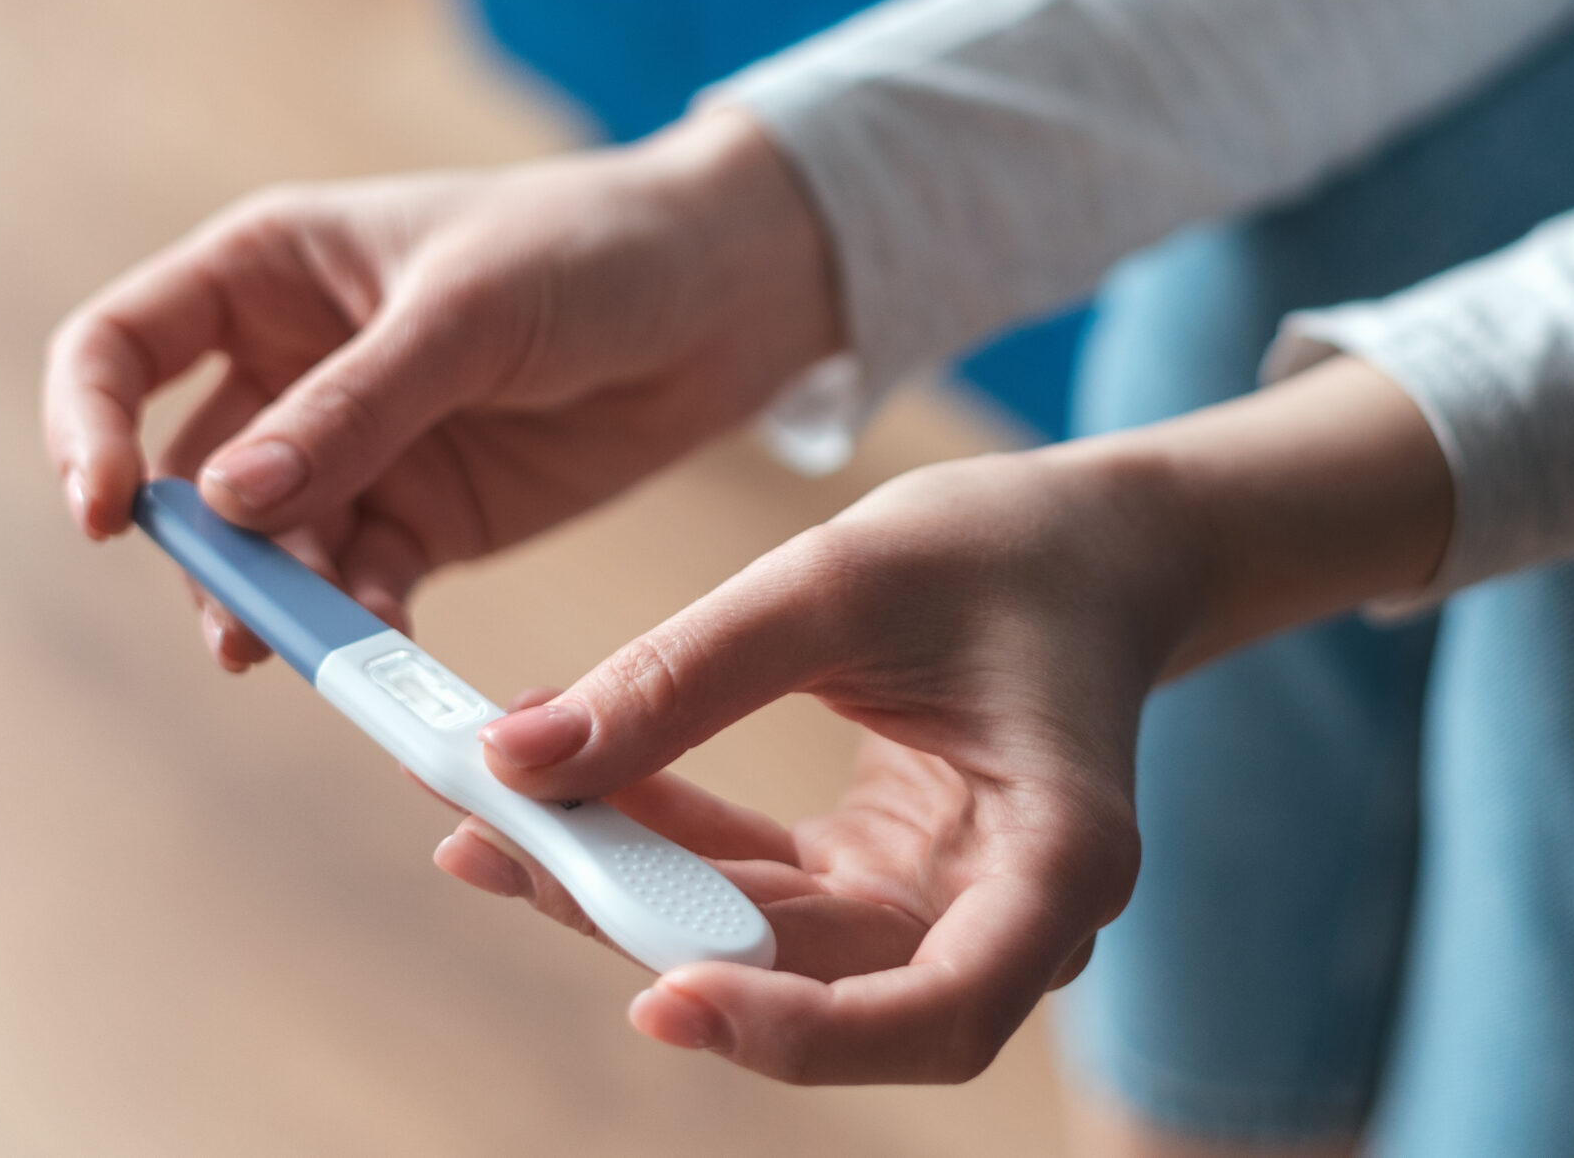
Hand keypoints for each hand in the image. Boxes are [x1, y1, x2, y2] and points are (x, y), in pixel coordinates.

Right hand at [41, 108, 838, 663]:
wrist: (734, 294)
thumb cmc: (595, 248)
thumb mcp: (472, 310)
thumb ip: (355, 404)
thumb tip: (229, 501)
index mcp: (268, 269)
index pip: (119, 347)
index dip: (88, 426)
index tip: (109, 510)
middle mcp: (292, 362)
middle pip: (191, 476)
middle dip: (204, 554)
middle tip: (238, 626)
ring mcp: (357, 448)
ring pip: (270, 548)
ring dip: (277, 603)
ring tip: (308, 651)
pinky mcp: (427, 517)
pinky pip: (360, 582)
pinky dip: (359, 619)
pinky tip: (385, 648)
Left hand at [434, 358, 1452, 1083]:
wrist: (1088, 540)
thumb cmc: (1010, 547)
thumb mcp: (848, 579)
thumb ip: (689, 674)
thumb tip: (517, 759)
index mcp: (1059, 860)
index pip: (941, 1013)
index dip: (805, 1033)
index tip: (669, 997)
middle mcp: (1005, 917)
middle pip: (816, 982)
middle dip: (644, 926)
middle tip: (494, 849)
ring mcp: (936, 909)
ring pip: (760, 945)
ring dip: (622, 888)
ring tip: (485, 821)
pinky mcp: (877, 880)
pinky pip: (751, 889)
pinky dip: (655, 845)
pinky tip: (554, 794)